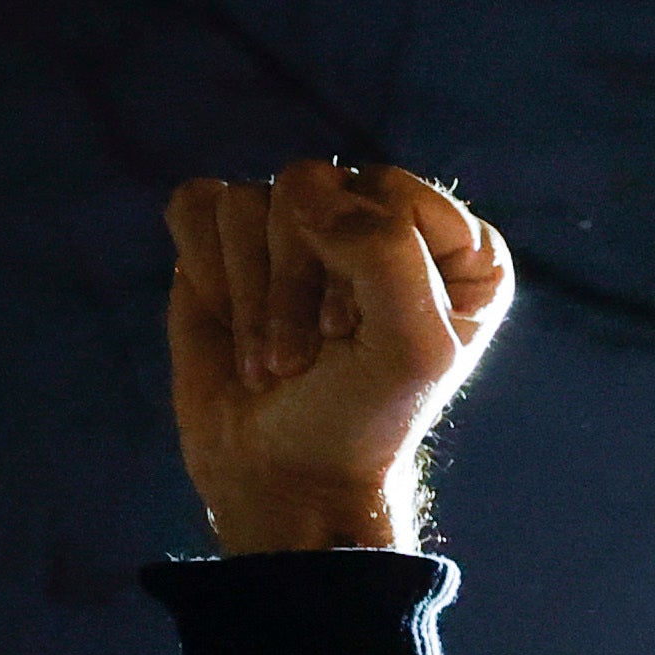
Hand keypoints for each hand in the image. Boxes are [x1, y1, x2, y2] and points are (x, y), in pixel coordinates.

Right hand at [163, 159, 512, 552]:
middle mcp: (381, 221)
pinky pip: (199, 204)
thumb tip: (305, 192)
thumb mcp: (409, 347)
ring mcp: (304, 226)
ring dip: (254, 293)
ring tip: (277, 356)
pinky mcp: (232, 239)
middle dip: (298, 281)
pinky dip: (208, 271)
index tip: (360, 331)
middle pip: (310, 186)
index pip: (392, 192)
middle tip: (314, 352)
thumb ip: (386, 254)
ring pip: (248, 200)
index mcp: (455, 247)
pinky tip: (235, 324)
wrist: (286, 468)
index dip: (365, 260)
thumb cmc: (363, 414)